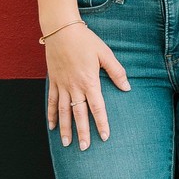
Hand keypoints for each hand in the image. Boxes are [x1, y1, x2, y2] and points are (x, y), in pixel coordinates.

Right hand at [45, 23, 130, 149]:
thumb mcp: (105, 54)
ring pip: (62, 111)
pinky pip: (51, 101)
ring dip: (65, 128)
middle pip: (79, 114)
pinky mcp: (53, 81)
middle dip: (82, 132)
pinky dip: (51, 115)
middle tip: (84, 148)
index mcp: (89, 81)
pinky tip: (52, 126)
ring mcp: (62, 85)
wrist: (61, 30)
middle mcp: (74, 87)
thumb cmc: (86, 41)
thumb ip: (116, 72)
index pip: (97, 107)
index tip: (104, 137)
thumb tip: (127, 87)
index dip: (101, 123)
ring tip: (67, 143)